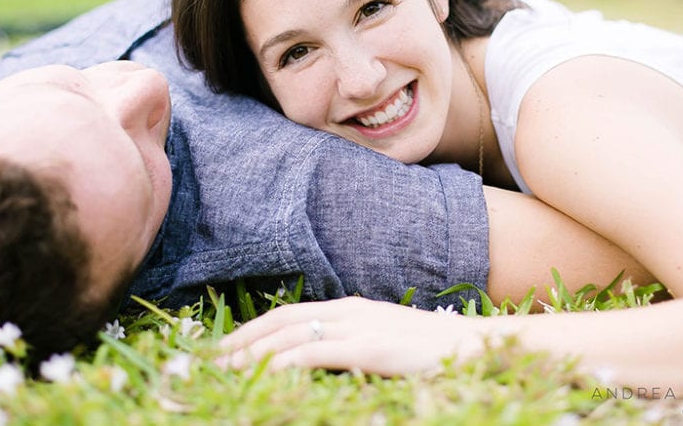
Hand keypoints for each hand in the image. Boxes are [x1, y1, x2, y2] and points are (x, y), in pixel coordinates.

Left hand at [218, 297, 505, 375]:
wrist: (475, 346)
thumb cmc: (435, 351)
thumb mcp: (388, 344)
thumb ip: (355, 348)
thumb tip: (324, 363)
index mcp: (350, 308)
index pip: (290, 313)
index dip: (254, 327)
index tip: (226, 345)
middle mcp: (348, 311)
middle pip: (281, 320)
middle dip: (241, 338)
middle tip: (207, 358)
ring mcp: (358, 327)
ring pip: (289, 335)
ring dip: (250, 352)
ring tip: (221, 369)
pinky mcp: (369, 348)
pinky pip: (314, 354)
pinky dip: (282, 363)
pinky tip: (261, 374)